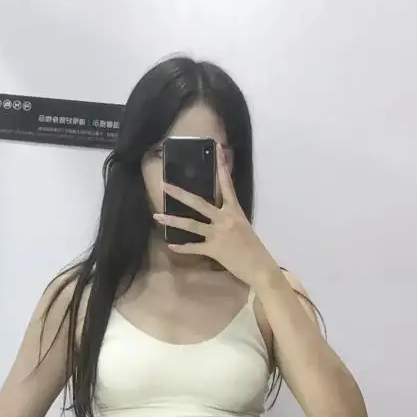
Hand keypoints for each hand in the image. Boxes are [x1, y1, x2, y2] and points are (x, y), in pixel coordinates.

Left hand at [155, 144, 277, 287]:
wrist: (260, 267)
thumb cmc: (253, 247)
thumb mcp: (243, 226)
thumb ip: (229, 218)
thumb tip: (217, 216)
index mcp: (234, 211)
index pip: (227, 184)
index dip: (221, 167)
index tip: (216, 148)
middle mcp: (225, 219)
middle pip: (199, 203)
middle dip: (180, 194)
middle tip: (164, 185)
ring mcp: (218, 234)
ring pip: (191, 225)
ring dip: (173, 220)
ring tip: (157, 216)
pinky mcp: (214, 250)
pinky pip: (194, 248)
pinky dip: (182, 248)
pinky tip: (171, 246)